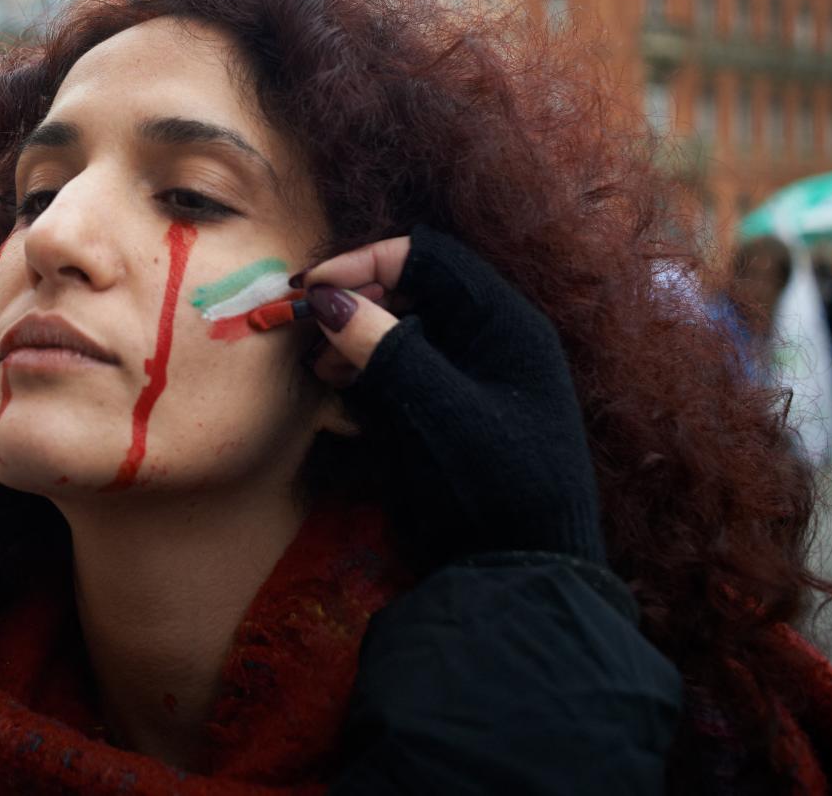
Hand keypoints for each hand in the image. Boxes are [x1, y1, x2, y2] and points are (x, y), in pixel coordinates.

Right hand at [295, 225, 603, 565]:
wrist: (524, 573)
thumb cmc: (492, 484)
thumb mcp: (436, 410)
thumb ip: (384, 348)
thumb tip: (326, 298)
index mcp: (505, 323)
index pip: (428, 258)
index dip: (366, 263)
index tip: (310, 289)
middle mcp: (492, 338)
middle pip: (415, 287)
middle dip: (357, 297)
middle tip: (307, 324)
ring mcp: (474, 373)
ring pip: (406, 326)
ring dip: (357, 332)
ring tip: (319, 360)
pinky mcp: (454, 407)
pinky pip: (406, 364)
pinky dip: (369, 364)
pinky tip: (339, 380)